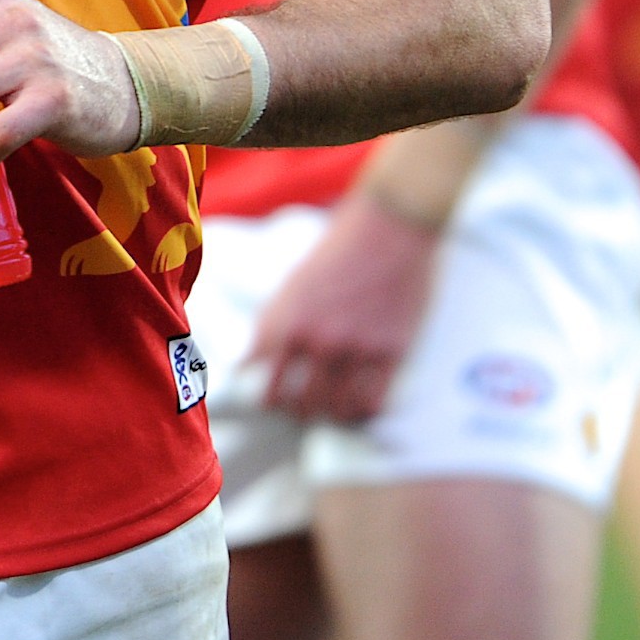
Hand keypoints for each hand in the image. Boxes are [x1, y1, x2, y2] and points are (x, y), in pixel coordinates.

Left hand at [248, 188, 440, 423]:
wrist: (389, 225)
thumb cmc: (339, 248)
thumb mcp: (294, 284)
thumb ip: (274, 325)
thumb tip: (249, 362)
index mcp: (287, 321)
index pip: (266, 382)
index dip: (268, 400)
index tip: (272, 404)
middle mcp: (317, 339)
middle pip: (300, 403)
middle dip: (300, 412)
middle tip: (304, 411)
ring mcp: (355, 347)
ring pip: (336, 408)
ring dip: (332, 415)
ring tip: (333, 410)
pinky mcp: (391, 351)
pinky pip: (372, 401)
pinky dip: (363, 412)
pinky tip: (362, 406)